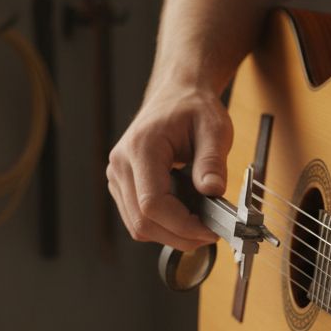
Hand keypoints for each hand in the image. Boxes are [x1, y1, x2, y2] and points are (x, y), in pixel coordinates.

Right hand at [107, 86, 231, 250]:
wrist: (176, 95)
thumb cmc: (194, 109)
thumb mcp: (214, 129)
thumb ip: (212, 161)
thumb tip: (213, 192)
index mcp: (141, 148)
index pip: (152, 204)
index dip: (181, 225)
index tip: (210, 230)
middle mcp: (121, 164)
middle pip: (142, 221)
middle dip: (179, 235)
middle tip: (210, 232)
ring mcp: (117, 176)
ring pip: (138, 226)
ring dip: (171, 234)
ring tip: (200, 223)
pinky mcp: (121, 185)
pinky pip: (137, 219)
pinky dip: (162, 226)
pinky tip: (184, 215)